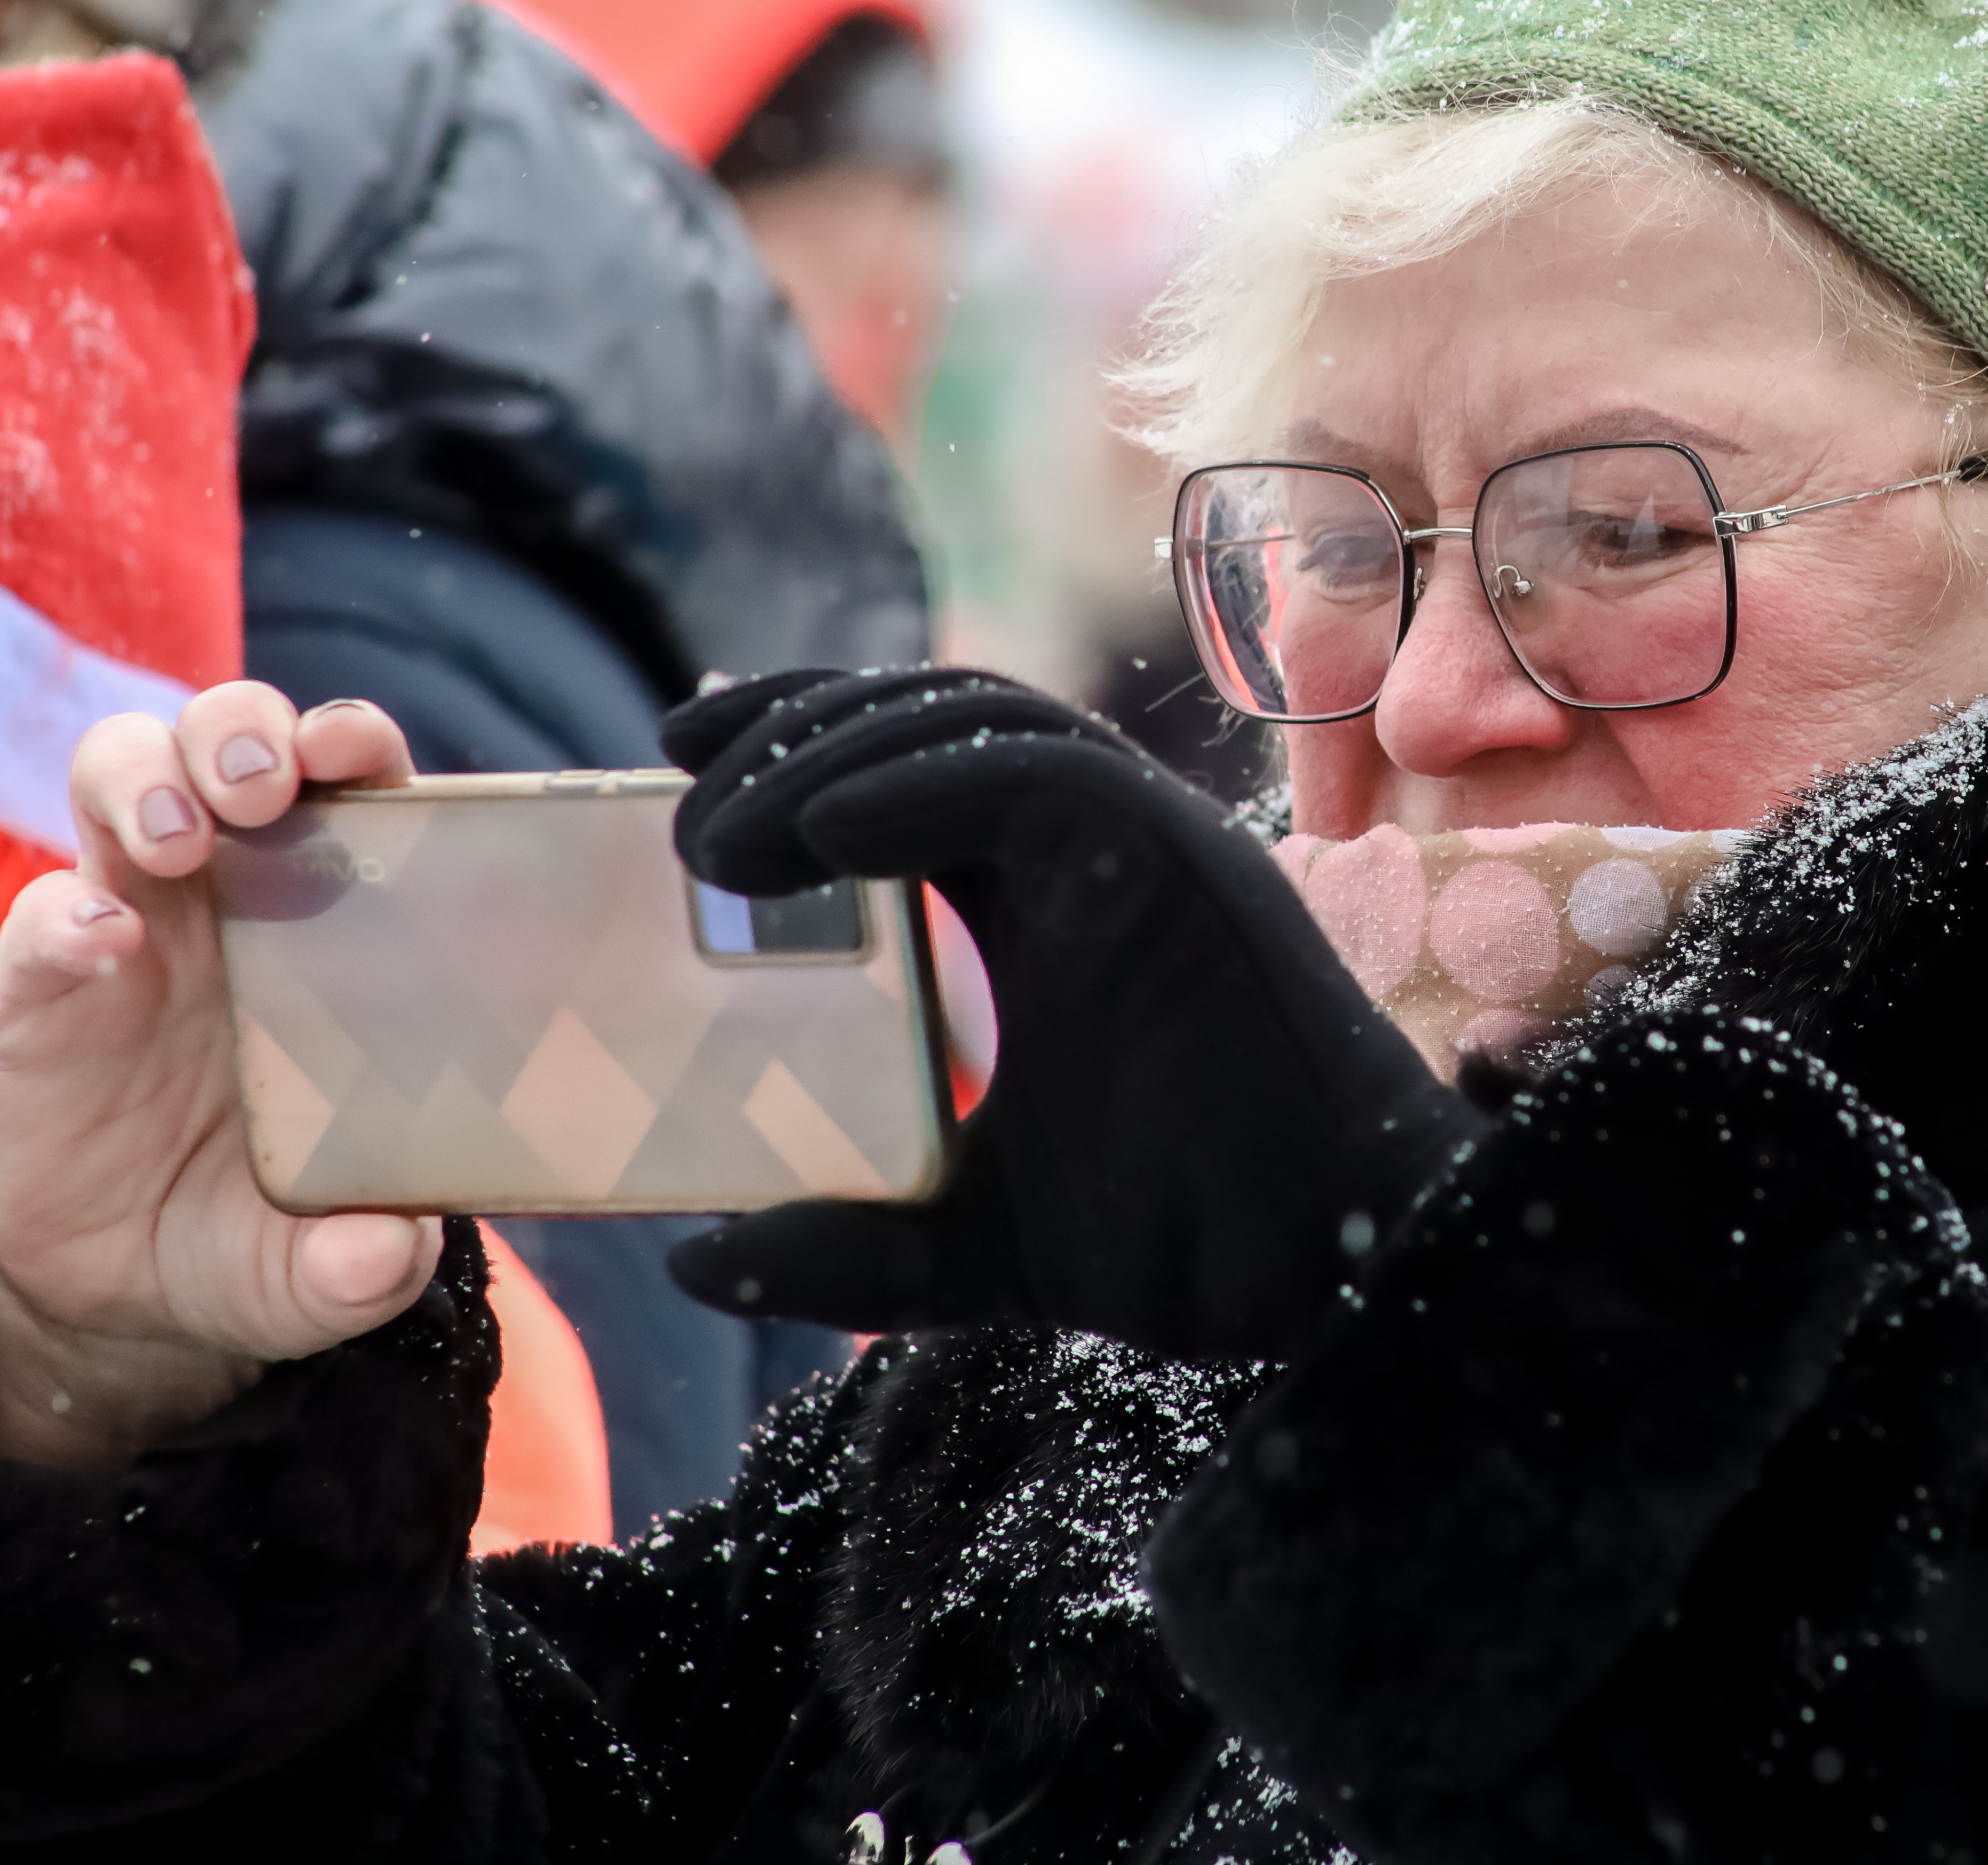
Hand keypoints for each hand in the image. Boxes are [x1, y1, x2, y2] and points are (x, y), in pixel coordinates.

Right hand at [0, 685, 441, 1472]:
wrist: (134, 1286)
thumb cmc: (262, 1232)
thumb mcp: (322, 1268)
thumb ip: (365, 1266)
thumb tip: (391, 1254)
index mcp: (332, 919)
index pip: (351, 787)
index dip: (355, 747)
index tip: (362, 752)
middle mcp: (230, 893)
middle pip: (226, 743)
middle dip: (241, 732)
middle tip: (265, 787)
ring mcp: (130, 922)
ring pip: (122, 777)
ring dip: (149, 778)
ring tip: (180, 837)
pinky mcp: (44, 984)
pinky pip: (45, 916)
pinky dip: (68, 915)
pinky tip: (101, 941)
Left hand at [658, 670, 1473, 1358]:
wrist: (1312, 1273)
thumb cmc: (1174, 1241)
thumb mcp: (954, 1240)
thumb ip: (835, 1247)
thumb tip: (694, 1265)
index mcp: (1041, 896)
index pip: (901, 771)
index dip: (791, 747)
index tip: (678, 774)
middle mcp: (1092, 846)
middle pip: (926, 714)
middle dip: (793, 721)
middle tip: (675, 776)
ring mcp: (1145, 839)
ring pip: (976, 719)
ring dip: (831, 752)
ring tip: (719, 845)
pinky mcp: (1186, 855)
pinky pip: (1044, 772)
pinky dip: (922, 783)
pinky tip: (823, 834)